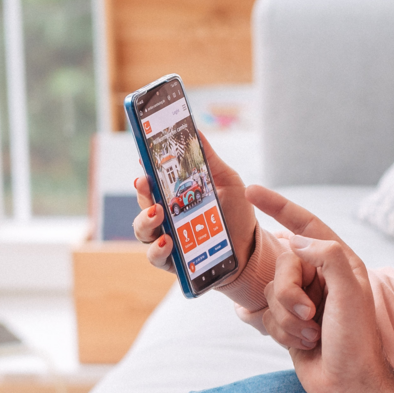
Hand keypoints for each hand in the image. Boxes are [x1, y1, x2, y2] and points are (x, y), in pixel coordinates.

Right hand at [132, 132, 257, 277]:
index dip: (145, 170)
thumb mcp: (227, 181)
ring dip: (145, 220)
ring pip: (142, 230)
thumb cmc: (236, 213)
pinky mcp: (173, 262)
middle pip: (144, 203)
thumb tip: (195, 130)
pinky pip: (156, 257)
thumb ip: (209, 159)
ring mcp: (167, 239)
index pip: (153, 182)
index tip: (143, 158)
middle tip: (146, 183)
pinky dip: (157, 249)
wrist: (251, 248)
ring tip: (157, 213)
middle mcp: (166, 217)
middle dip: (142, 193)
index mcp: (175, 196)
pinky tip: (166, 242)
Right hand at [247, 185, 392, 392]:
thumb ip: (326, 255)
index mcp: (341, 261)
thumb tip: (292, 240)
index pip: (306, 224)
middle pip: (282, 263)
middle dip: (288, 293)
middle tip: (309, 315)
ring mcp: (304, 299)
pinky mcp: (288, 321)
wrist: (348, 387)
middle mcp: (322, 276)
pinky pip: (266, 314)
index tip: (251, 190)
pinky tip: (304, 344)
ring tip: (312, 335)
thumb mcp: (349, 291)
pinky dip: (282, 331)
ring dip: (287, 318)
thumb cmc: (355, 340)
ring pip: (271, 291)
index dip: (279, 206)